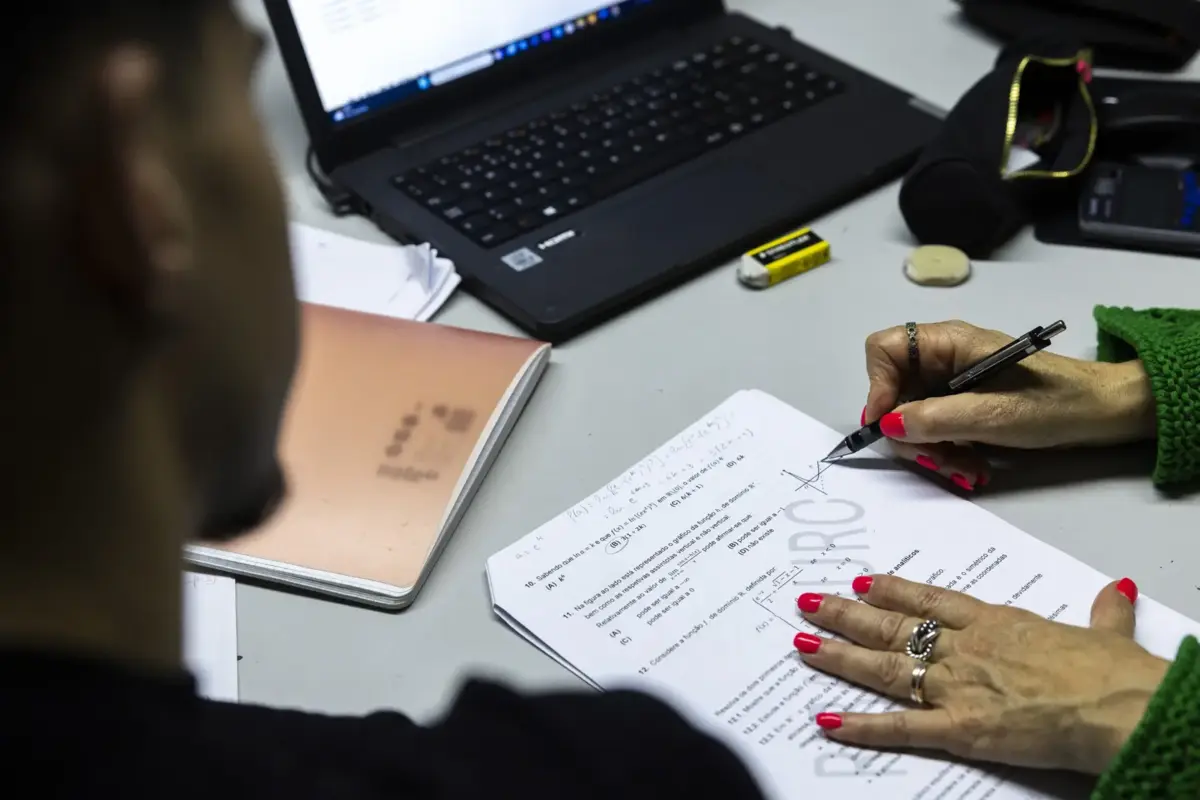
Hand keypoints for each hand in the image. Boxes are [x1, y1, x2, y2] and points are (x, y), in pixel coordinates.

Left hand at [793, 576, 1168, 774]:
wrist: (1117, 705)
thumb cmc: (1114, 672)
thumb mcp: (1106, 633)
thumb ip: (1102, 612)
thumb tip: (1115, 590)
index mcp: (997, 623)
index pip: (932, 600)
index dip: (894, 590)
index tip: (863, 580)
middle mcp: (966, 648)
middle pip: (894, 626)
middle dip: (846, 614)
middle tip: (808, 602)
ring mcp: (957, 686)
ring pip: (885, 666)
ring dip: (840, 655)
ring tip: (801, 644)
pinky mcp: (960, 728)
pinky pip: (901, 728)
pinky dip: (862, 726)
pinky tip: (828, 721)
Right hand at [862, 321, 1156, 487]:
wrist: (1104, 413)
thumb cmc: (1054, 403)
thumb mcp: (993, 415)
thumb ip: (934, 419)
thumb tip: (886, 426)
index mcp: (948, 342)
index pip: (884, 350)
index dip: (877, 386)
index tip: (889, 426)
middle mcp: (943, 358)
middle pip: (895, 391)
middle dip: (910, 432)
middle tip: (936, 461)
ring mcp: (953, 383)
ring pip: (913, 417)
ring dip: (932, 449)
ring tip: (965, 470)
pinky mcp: (965, 405)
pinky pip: (936, 429)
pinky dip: (947, 451)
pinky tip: (972, 467)